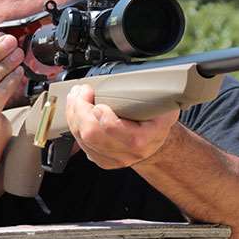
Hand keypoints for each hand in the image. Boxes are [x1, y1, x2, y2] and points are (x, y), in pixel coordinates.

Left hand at [65, 84, 179, 168]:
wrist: (154, 143)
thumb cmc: (157, 123)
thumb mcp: (164, 107)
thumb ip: (155, 96)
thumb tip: (150, 78)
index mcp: (143, 138)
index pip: (113, 128)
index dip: (100, 112)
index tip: (96, 96)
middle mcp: (126, 153)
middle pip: (91, 134)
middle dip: (80, 109)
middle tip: (81, 91)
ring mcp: (112, 159)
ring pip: (81, 138)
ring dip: (74, 114)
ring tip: (76, 96)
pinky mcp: (100, 159)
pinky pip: (79, 142)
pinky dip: (74, 124)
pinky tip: (75, 111)